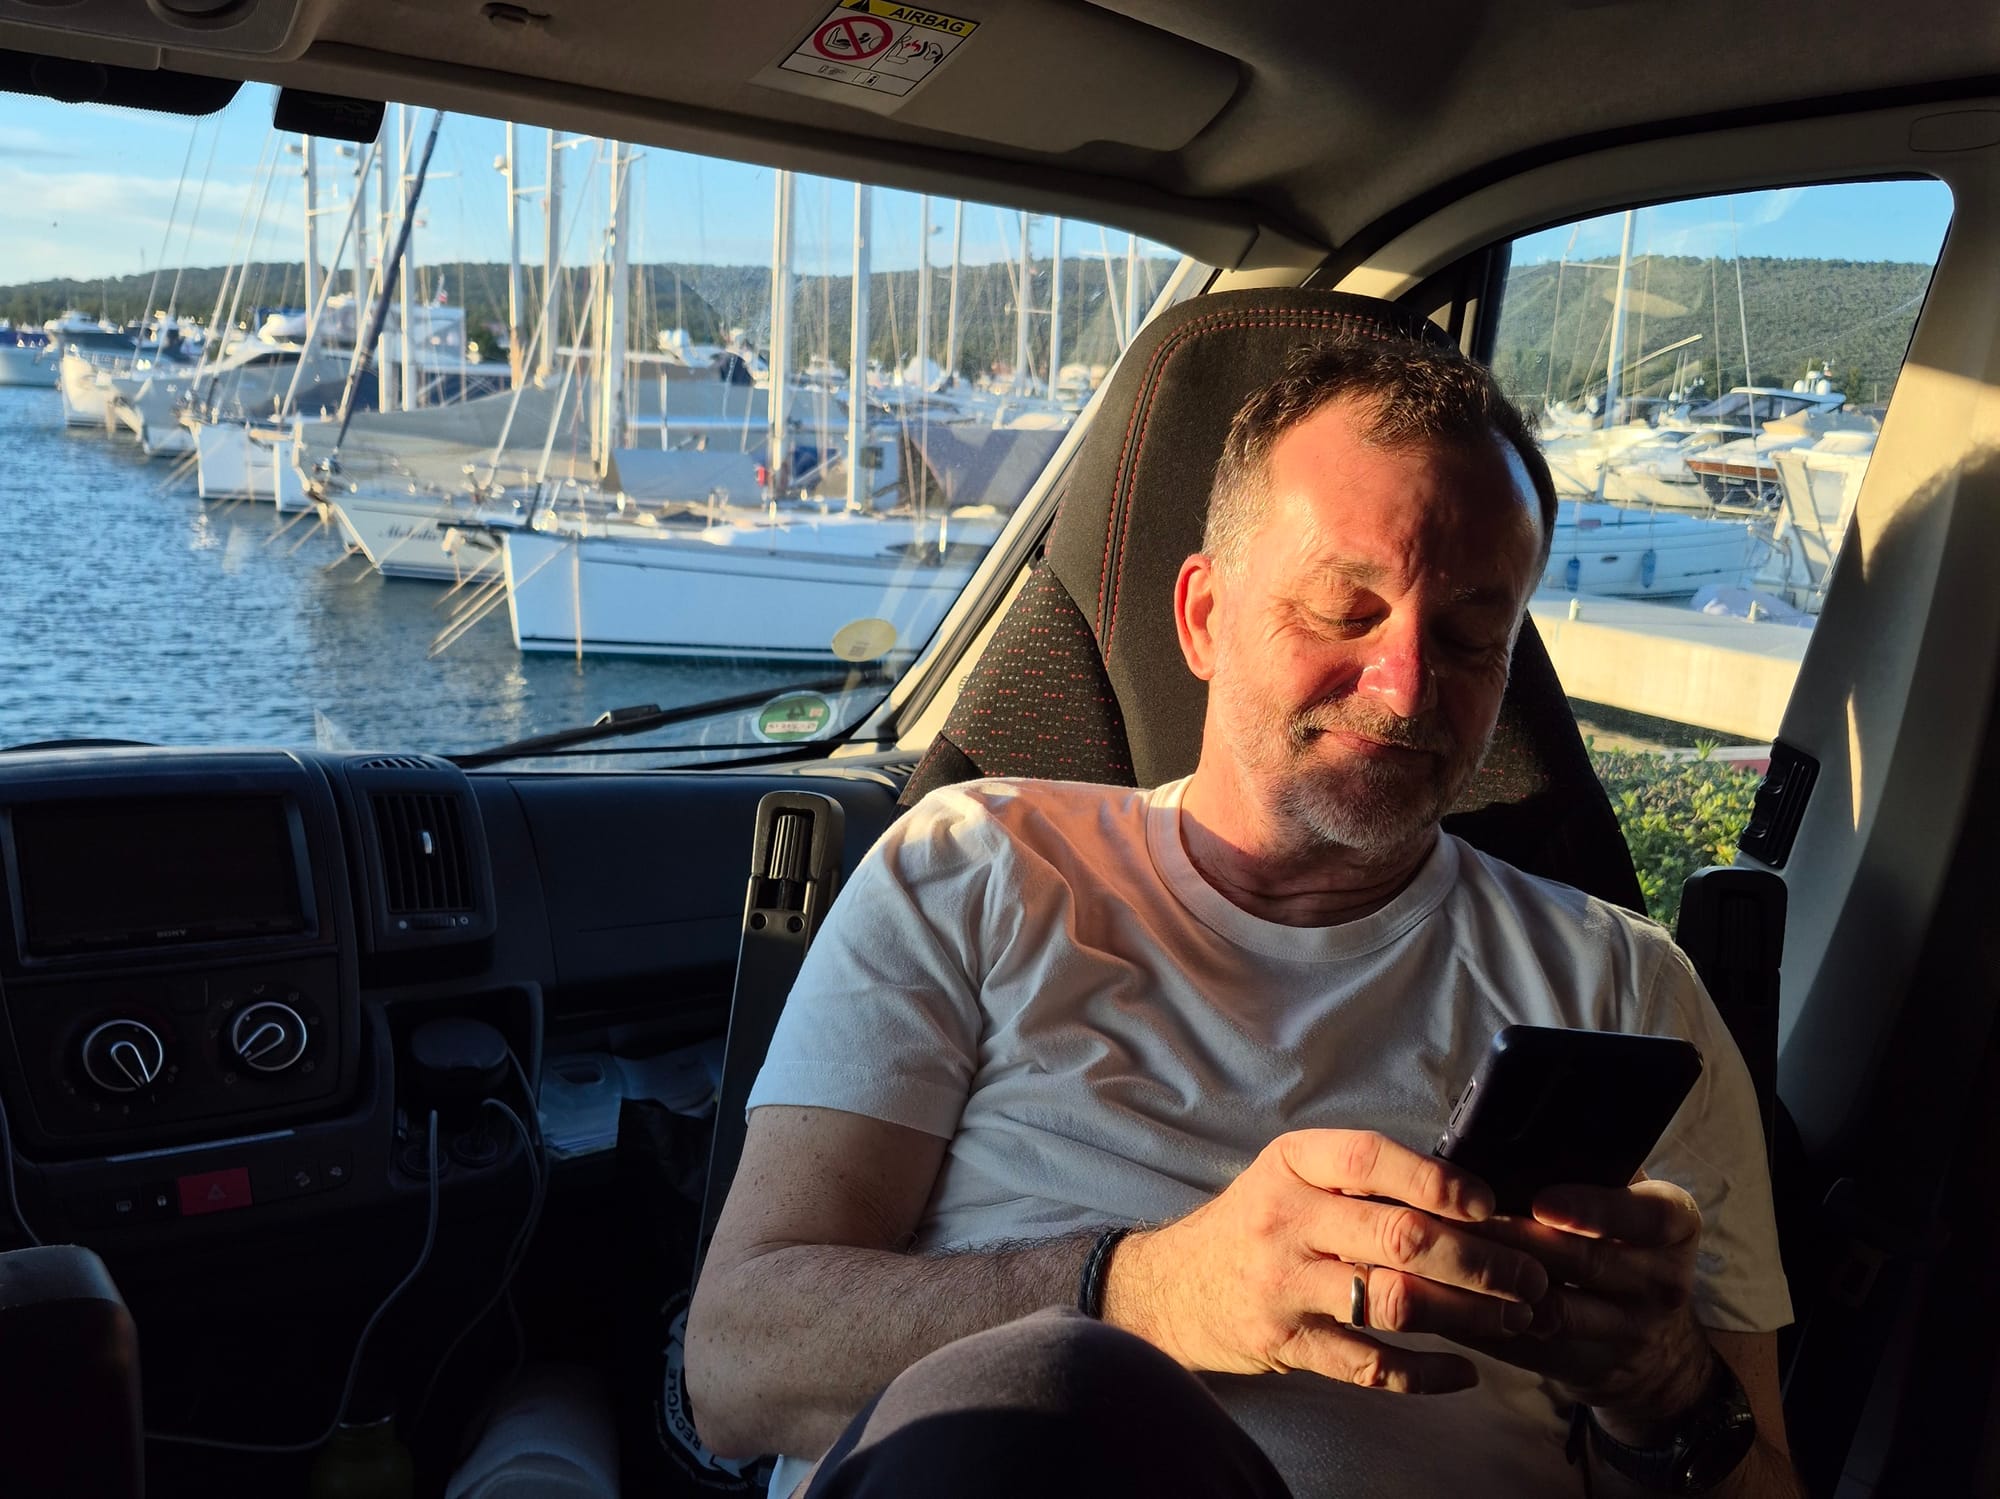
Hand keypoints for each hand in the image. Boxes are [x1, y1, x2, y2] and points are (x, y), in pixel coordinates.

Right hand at [1104, 1129, 1550, 1393]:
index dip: (1437, 1179)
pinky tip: (1464, 1373)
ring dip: (1467, 1315)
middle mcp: (1286, 1220)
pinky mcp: (1286, 1343)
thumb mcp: (1290, 1177)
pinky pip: (1370, 1366)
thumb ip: (1360, 1179)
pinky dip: (1427, 1375)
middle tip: (1529, 1276)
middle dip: (1479, 1259)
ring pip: (1394, 1302)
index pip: (1370, 1158)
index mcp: (1292, 1164)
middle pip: (1399, 1236)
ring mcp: (1283, 1285)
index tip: (1488, 1204)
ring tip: (1511, 1319)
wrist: (1173, 1287)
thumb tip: (1467, 1192)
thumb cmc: (1255, 1224)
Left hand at [1458, 1176, 1713, 1435]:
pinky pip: (1530, 1348)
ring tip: (1447, 1256)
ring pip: (1556, 1310)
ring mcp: (1633, 1331)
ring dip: (1496, 1284)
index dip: (1592, 1210)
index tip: (1542, 1203)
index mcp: (1674, 1223)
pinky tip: (1448, 1302)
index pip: (1643, 1216)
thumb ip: (1587, 1169)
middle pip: (1587, 1261)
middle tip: (1461, 1219)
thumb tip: (1509, 1136)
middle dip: (1518, 1239)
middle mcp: (1664, 1280)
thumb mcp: (1627, 1199)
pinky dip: (1486, 1325)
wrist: (1658, 1345)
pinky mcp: (1593, 1368)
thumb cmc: (1620, 1240)